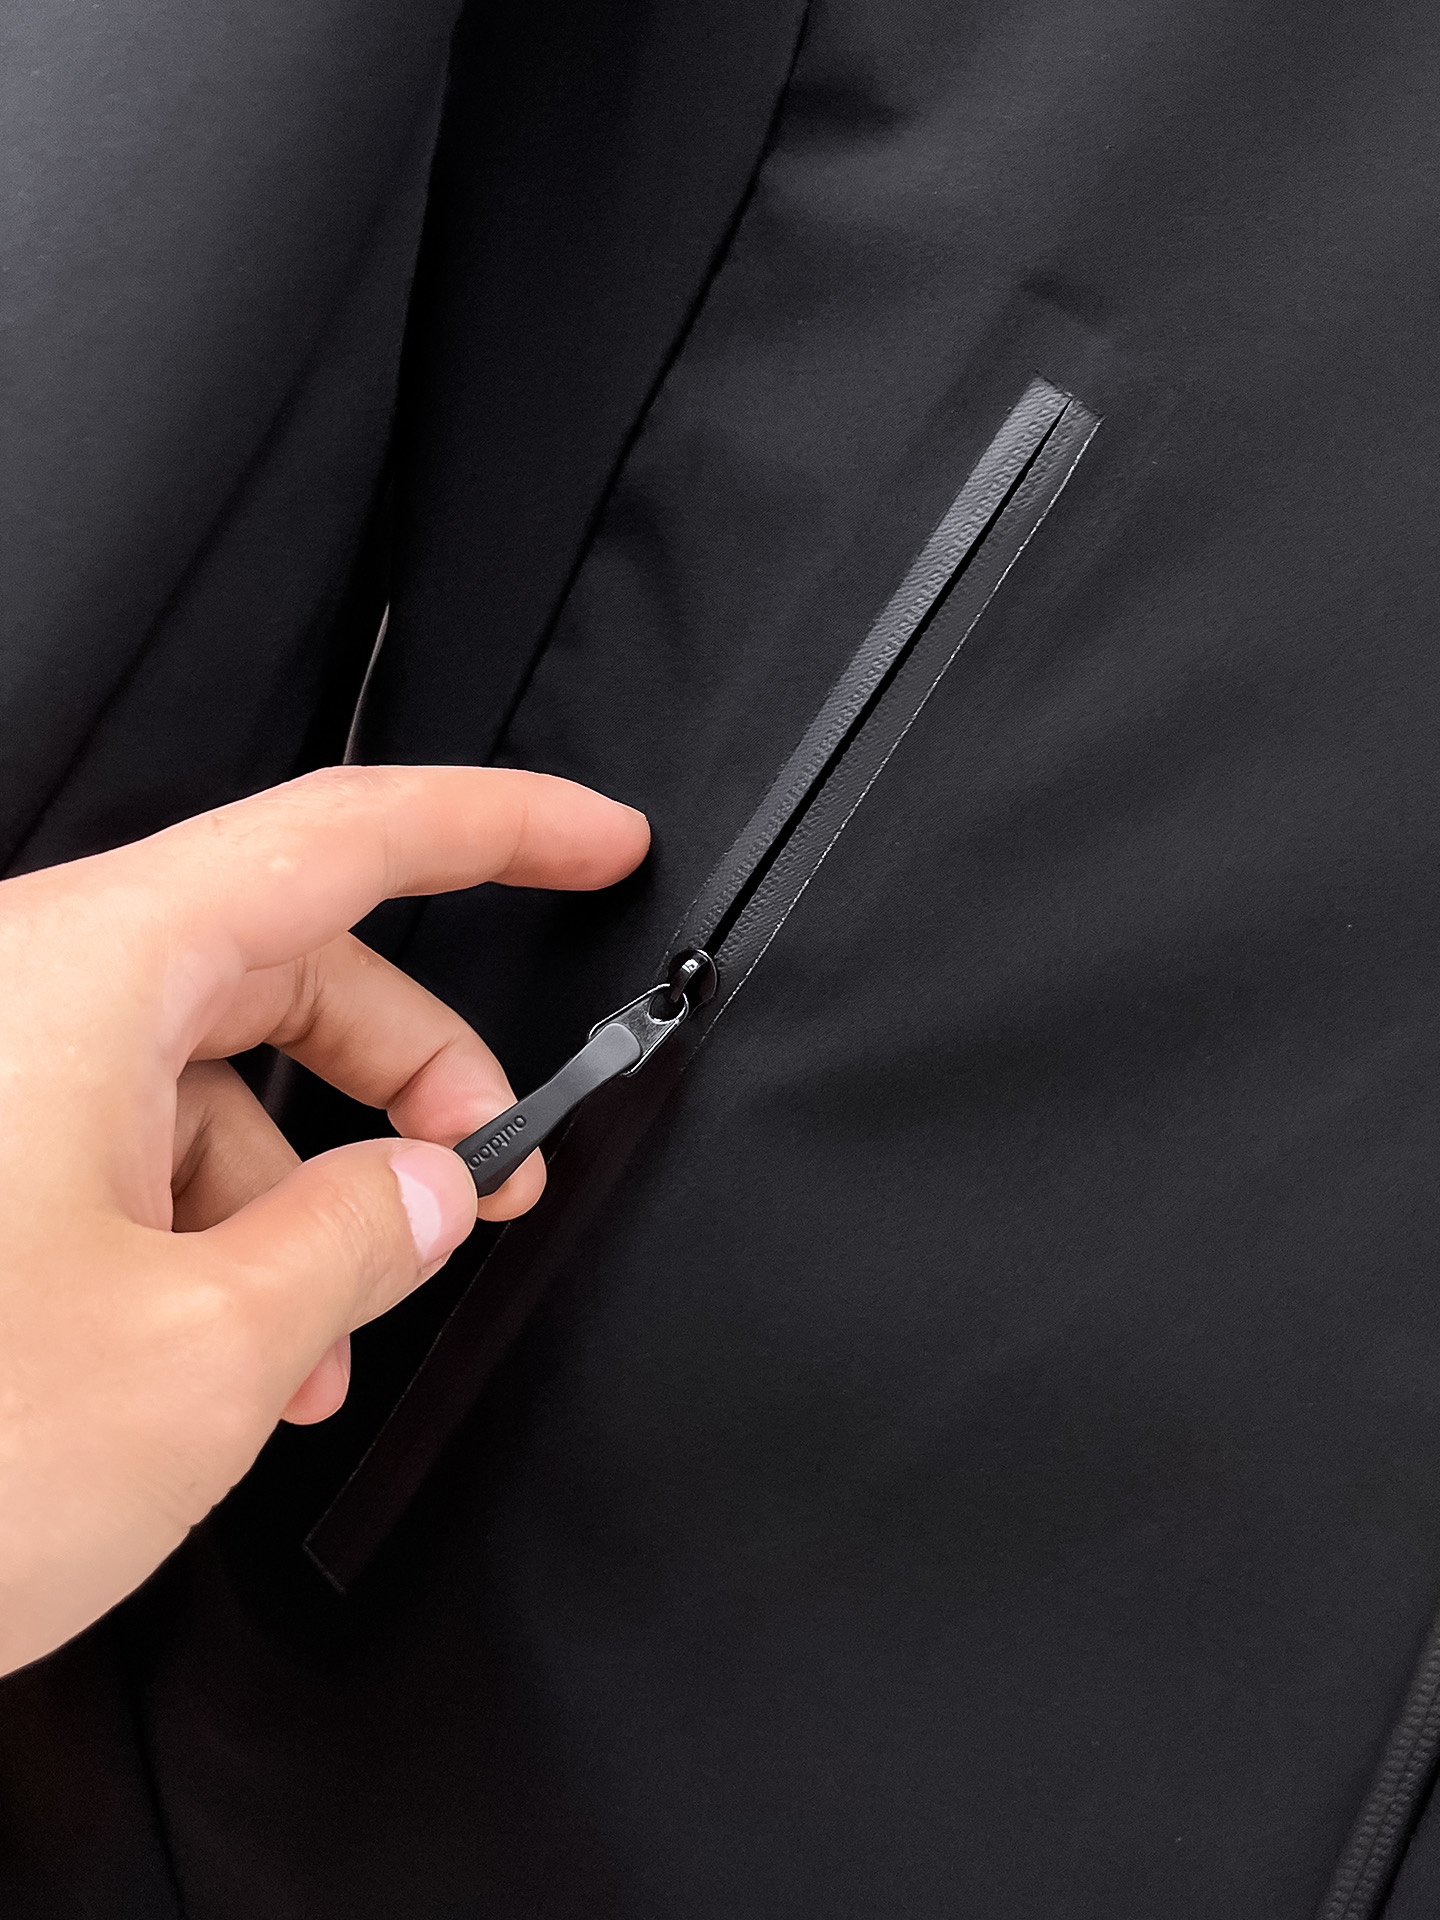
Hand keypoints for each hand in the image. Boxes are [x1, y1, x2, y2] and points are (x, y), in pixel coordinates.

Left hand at [0, 765, 648, 1675]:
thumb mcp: (203, 1351)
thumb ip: (358, 1238)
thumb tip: (429, 1189)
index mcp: (87, 975)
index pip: (340, 838)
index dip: (496, 830)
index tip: (600, 843)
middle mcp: (31, 994)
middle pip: (287, 964)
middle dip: (414, 1070)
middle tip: (499, 1168)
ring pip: (210, 1075)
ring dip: (307, 1194)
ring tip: (338, 1339)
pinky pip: (129, 1146)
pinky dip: (215, 1232)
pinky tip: (244, 1355)